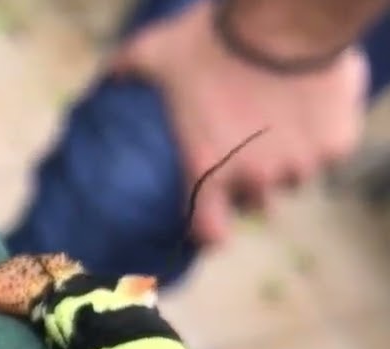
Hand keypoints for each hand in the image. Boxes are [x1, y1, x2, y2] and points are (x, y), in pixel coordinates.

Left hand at [107, 0, 369, 246]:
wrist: (287, 21)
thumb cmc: (214, 40)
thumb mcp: (156, 54)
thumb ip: (127, 71)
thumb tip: (108, 76)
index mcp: (205, 170)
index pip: (210, 234)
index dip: (212, 230)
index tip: (214, 224)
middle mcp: (253, 180)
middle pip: (256, 201)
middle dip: (252, 181)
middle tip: (247, 142)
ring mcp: (299, 166)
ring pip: (295, 176)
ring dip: (286, 158)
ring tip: (277, 116)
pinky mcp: (335, 146)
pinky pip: (328, 151)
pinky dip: (322, 134)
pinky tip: (308, 102)